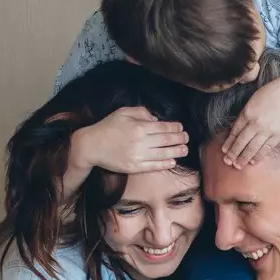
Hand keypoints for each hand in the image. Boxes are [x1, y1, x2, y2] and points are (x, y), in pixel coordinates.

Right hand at [73, 106, 187, 173]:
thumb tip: (156, 119)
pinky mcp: (135, 167)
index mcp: (139, 127)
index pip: (163, 127)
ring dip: (176, 151)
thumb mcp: (123, 112)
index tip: (181, 128)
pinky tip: (172, 161)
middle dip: (179, 139)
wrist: (92, 146)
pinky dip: (164, 164)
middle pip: (166, 140)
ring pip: (163, 154)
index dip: (175, 128)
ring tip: (185, 150)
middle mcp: (141, 142)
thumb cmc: (108, 127)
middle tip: (186, 138)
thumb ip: (142, 112)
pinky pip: (153, 166)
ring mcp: (138, 156)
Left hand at [219, 74, 279, 166]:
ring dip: (244, 158)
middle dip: (233, 153)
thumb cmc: (274, 92)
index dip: (229, 142)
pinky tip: (253, 161)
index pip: (235, 131)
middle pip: (241, 142)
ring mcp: (268, 130)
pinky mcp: (279, 134)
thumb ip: (245, 113)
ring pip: (252, 148)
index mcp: (248, 112)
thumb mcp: (254, 99)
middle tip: (227, 162)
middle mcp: (256, 123)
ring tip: (237, 166)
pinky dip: (259, 156)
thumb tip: (235, 126)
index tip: (224, 150)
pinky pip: (266, 148)